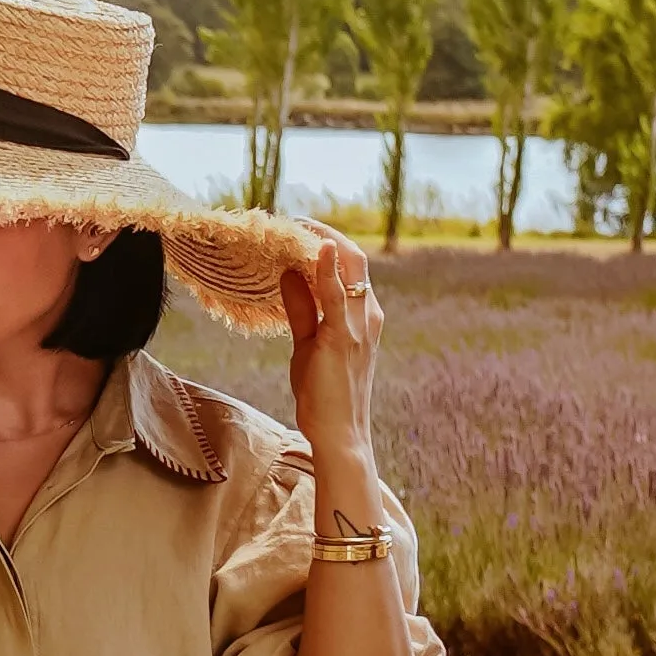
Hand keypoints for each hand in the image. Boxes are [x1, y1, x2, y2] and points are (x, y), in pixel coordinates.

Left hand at [280, 233, 382, 470]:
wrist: (339, 434)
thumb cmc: (325, 394)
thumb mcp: (308, 343)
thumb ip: (301, 309)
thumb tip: (286, 276)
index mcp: (365, 316)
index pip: (351, 268)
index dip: (327, 244)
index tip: (300, 230)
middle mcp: (369, 316)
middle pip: (355, 260)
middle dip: (326, 234)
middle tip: (295, 221)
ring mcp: (359, 326)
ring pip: (350, 270)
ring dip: (322, 243)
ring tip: (296, 226)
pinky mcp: (342, 339)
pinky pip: (337, 297)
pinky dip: (327, 269)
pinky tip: (317, 247)